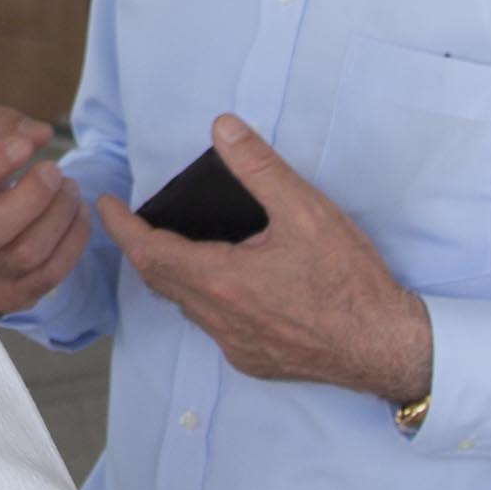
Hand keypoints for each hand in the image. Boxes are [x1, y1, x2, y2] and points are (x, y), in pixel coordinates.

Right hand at [0, 105, 93, 316]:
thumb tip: (38, 132)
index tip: (26, 145)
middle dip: (32, 196)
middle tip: (54, 170)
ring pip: (26, 254)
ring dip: (59, 214)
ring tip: (70, 187)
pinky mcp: (12, 296)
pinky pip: (52, 273)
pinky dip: (75, 238)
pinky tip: (78, 212)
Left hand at [93, 118, 436, 413]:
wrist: (384, 347)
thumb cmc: (349, 282)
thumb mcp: (307, 212)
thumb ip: (260, 168)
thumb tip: (224, 129)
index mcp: (223, 280)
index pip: (149, 251)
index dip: (121, 227)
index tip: (106, 205)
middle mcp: (219, 318)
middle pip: (159, 280)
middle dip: (141, 247)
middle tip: (133, 220)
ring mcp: (234, 345)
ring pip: (186, 306)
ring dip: (173, 275)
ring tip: (176, 244)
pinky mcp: (252, 360)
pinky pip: (212, 327)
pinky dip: (203, 300)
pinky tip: (226, 285)